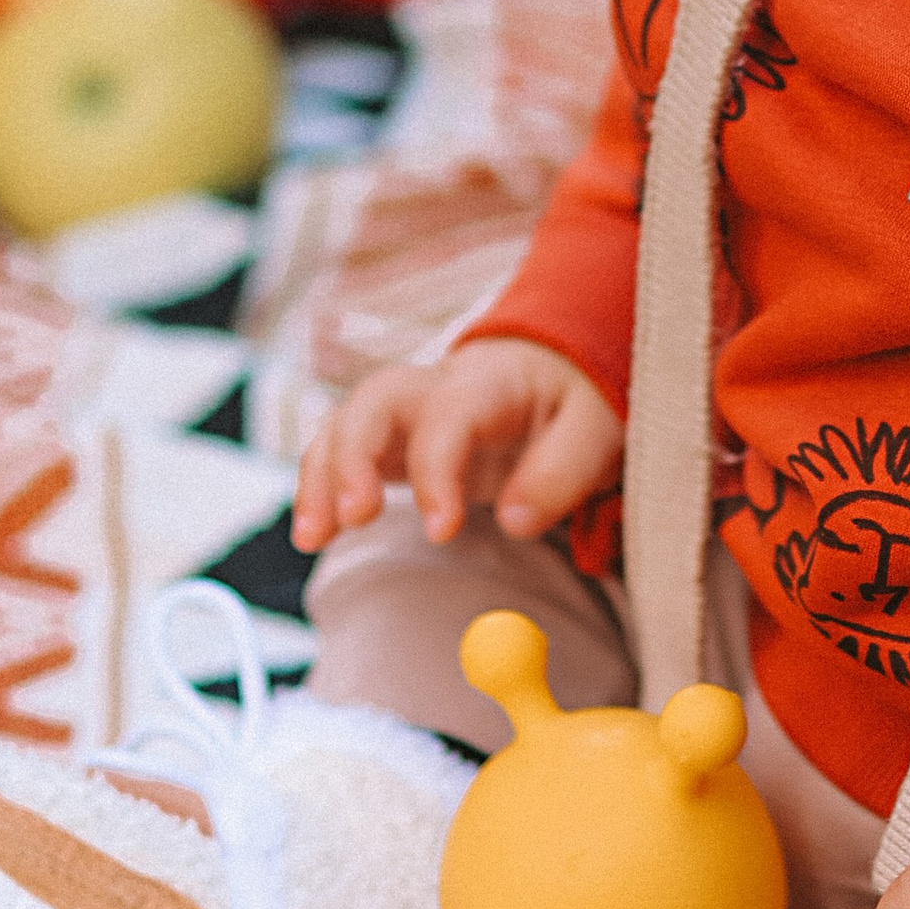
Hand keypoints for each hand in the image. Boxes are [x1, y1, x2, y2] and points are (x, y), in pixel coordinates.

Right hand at [292, 340, 623, 553]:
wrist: (551, 372)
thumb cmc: (572, 405)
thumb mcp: (596, 430)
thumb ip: (561, 473)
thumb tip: (516, 520)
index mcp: (492, 382)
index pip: (448, 413)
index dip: (436, 468)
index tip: (443, 530)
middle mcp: (436, 385)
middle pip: (375, 399)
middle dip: (353, 455)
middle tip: (355, 517)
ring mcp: (405, 409)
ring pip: (344, 422)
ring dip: (321, 476)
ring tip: (313, 536)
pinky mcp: (388, 436)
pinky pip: (339, 449)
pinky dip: (319, 487)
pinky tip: (315, 533)